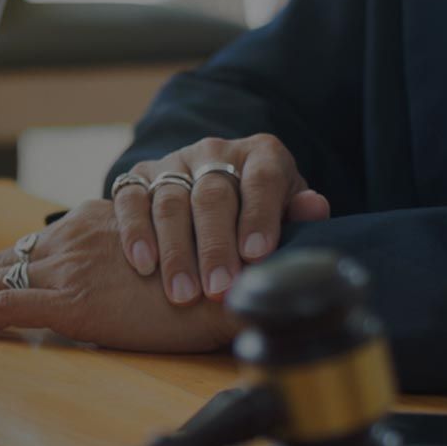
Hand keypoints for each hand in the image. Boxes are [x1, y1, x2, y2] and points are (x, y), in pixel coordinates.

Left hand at [0, 200, 239, 352]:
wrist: (235, 282)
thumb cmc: (212, 278)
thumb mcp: (164, 263)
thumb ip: (134, 268)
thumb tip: (127, 286)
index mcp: (97, 226)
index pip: (34, 248)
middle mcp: (75, 239)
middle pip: (4, 261)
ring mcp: (69, 268)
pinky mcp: (71, 301)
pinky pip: (4, 307)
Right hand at [109, 134, 329, 303]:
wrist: (211, 201)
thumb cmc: (258, 217)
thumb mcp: (285, 214)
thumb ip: (297, 215)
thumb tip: (314, 207)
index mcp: (261, 154)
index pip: (262, 179)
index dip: (259, 216)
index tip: (257, 255)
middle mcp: (215, 152)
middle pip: (213, 195)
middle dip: (215, 246)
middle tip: (218, 289)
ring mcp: (174, 162)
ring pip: (171, 202)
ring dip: (175, 251)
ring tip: (182, 294)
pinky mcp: (139, 177)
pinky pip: (132, 200)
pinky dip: (135, 233)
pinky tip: (144, 265)